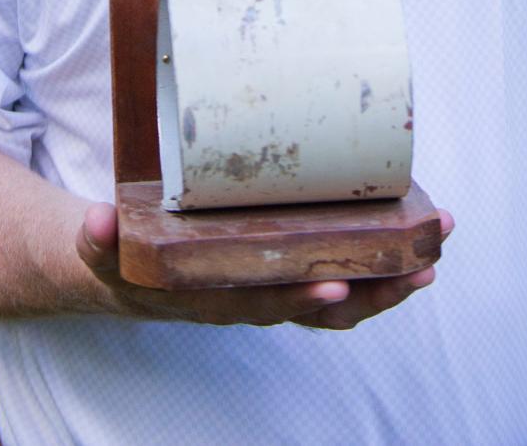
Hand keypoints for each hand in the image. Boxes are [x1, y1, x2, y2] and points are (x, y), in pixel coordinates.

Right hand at [76, 202, 453, 329]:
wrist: (113, 273)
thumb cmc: (114, 257)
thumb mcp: (97, 250)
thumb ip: (94, 238)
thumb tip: (94, 221)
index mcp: (209, 296)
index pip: (264, 301)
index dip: (302, 294)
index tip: (342, 280)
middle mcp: (245, 300)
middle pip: (318, 306)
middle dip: (373, 291)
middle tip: (420, 271)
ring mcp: (264, 290)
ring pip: (334, 296)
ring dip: (385, 283)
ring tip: (432, 260)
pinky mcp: (275, 273)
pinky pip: (330, 277)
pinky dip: (370, 268)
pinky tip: (405, 248)